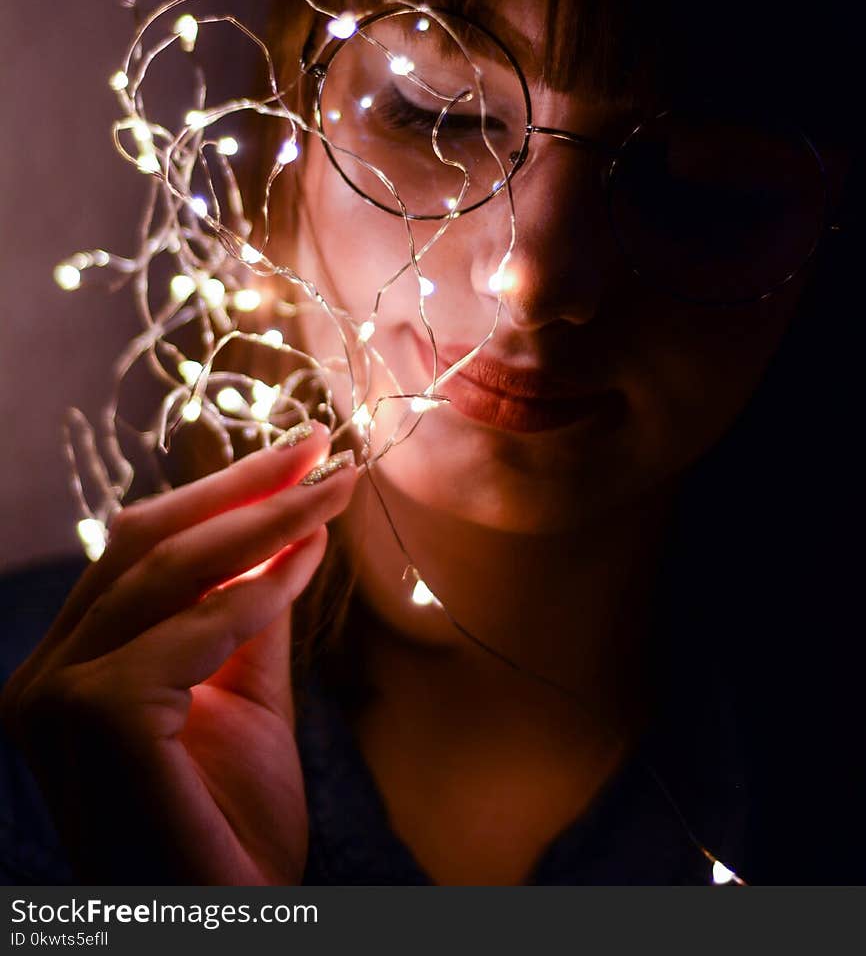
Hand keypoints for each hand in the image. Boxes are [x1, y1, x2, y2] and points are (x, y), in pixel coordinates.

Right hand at [0, 425, 356, 883]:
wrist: (227, 929)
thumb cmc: (230, 830)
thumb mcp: (242, 698)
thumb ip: (246, 615)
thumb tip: (282, 524)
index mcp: (65, 669)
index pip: (135, 551)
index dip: (217, 492)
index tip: (296, 453)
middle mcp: (42, 678)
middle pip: (143, 543)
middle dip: (240, 487)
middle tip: (320, 446)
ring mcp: (56, 699)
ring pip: (169, 572)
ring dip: (264, 520)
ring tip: (334, 489)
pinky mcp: (96, 717)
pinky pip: (195, 629)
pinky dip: (260, 589)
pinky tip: (314, 557)